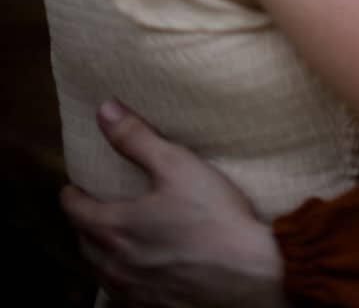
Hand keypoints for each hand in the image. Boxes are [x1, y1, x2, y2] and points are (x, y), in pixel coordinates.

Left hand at [61, 100, 285, 306]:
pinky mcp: (155, 305)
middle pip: (85, 245)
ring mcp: (136, 290)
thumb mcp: (176, 164)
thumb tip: (105, 111)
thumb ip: (136, 138)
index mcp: (117, 227)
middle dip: (82, 226)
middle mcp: (118, 264)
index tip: (70, 189)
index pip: (77, 212)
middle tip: (89, 211)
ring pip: (102, 273)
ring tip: (108, 241)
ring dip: (99, 255)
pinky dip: (121, 278)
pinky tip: (137, 272)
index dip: (71, 197)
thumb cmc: (212, 216)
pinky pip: (125, 293)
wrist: (247, 272)